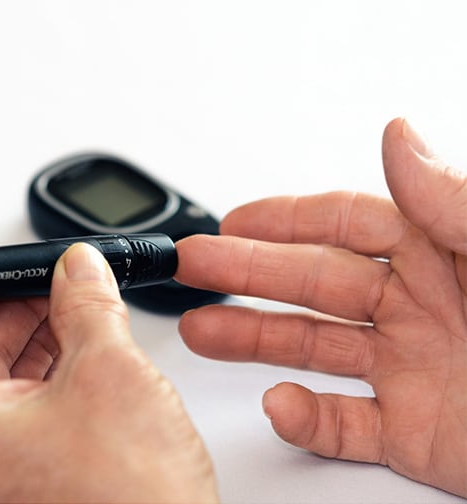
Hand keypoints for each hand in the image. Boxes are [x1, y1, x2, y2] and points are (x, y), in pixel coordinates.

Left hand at [0, 243, 216, 502]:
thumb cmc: (132, 501)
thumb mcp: (108, 371)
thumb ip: (88, 304)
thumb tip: (78, 268)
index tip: (12, 271)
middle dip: (17, 310)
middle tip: (56, 283)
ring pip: (1, 382)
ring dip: (39, 339)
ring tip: (79, 311)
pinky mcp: (27, 478)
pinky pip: (25, 410)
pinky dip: (52, 374)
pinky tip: (85, 351)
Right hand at [175, 118, 466, 496]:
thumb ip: (455, 202)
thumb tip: (397, 139)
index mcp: (445, 255)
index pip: (346, 224)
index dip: (284, 220)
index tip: (232, 220)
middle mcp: (422, 309)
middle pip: (312, 285)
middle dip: (246, 274)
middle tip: (193, 268)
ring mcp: (413, 373)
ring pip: (314, 350)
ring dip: (253, 342)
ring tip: (202, 331)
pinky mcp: (417, 436)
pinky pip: (346, 425)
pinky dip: (307, 420)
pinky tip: (280, 405)